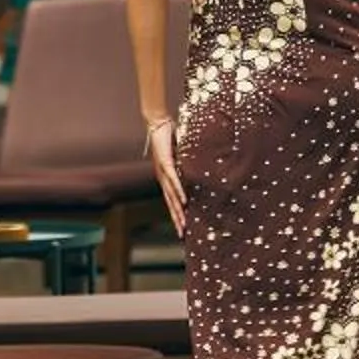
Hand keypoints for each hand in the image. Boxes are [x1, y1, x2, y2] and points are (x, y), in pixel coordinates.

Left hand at [148, 119, 184, 235]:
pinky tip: (183, 201)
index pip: (172, 200)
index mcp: (166, 178)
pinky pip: (173, 181)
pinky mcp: (165, 164)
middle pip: (170, 203)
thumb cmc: (169, 137)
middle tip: (183, 234)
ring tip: (184, 223)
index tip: (183, 227)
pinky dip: (179, 192)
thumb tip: (202, 165)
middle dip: (177, 219)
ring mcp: (163, 172)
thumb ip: (188, 161)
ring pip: (171, 196)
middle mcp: (163, 179)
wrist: (157, 123)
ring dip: (178, 210)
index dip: (176, 214)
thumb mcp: (181, 153)